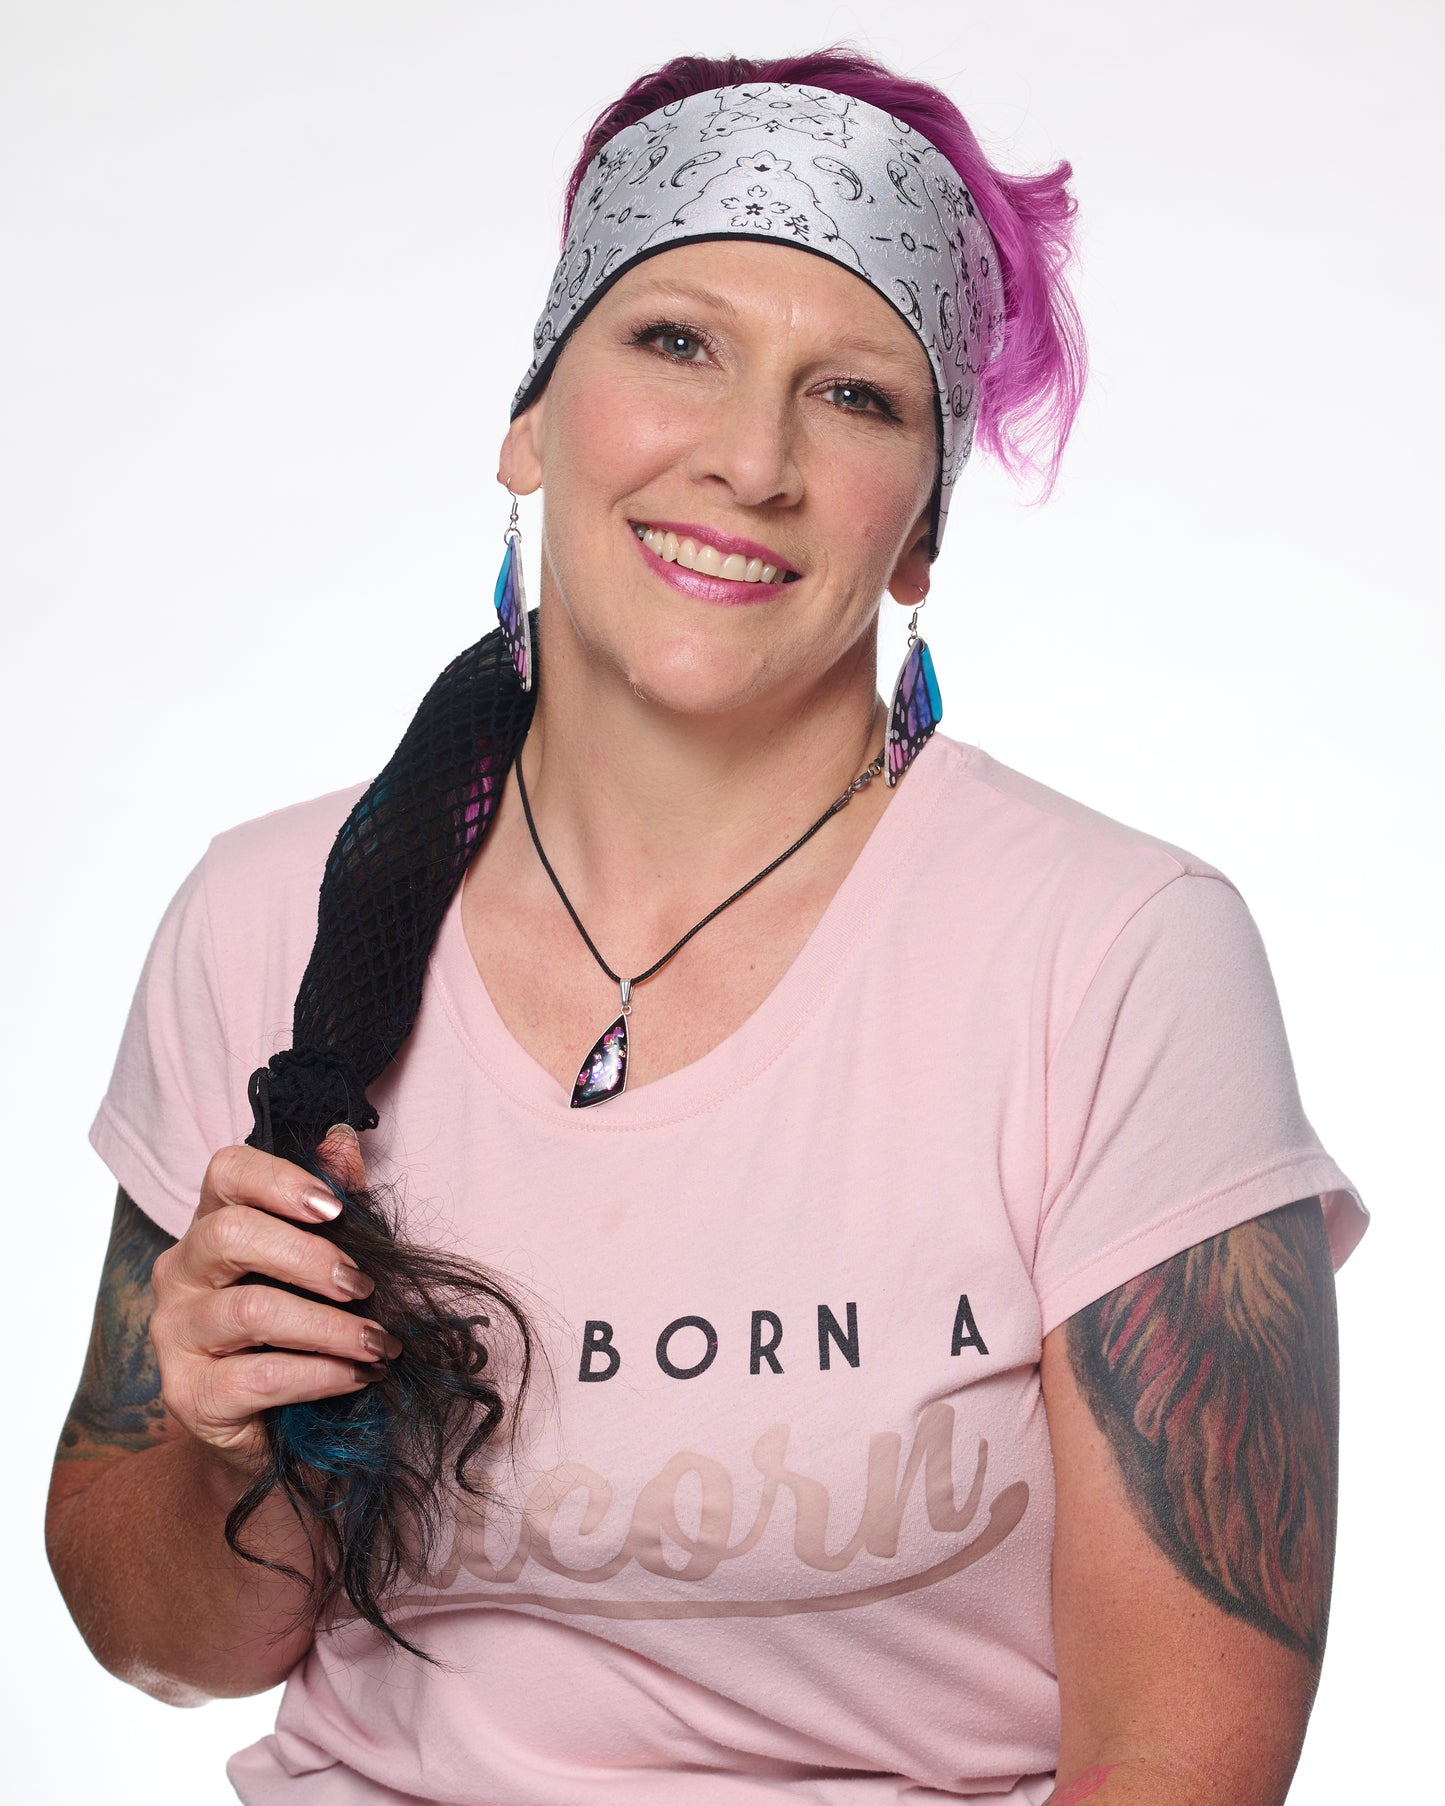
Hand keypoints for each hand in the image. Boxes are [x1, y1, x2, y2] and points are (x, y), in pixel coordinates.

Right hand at [148, 1126, 401, 1475]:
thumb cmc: (301, 1330)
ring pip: (250, 1310)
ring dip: (330, 1326)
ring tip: (378, 1343)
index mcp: (213, 1224)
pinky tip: (356, 1377)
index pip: (226, 1171)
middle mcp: (181, 1271)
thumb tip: (342, 1139)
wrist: (274, 1431)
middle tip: (365, 1285)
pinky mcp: (188, 1394)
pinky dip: (319, 1374)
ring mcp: (175, 1333)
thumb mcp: (325, 1261)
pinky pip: (257, 1376)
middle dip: (310, 1257)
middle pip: (232, 1235)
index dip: (280, 1180)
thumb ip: (334, 1200)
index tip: (336, 1208)